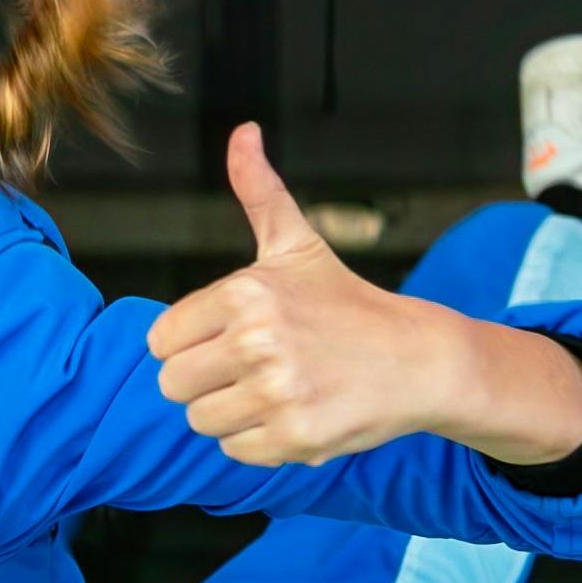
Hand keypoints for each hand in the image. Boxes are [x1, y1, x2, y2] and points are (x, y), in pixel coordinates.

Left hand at [146, 126, 465, 466]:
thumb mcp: (298, 244)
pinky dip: (259, 441)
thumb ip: (259, 191)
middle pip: (173, 385)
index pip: (161, 340)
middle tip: (250, 369)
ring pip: (201, 421)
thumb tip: (244, 131)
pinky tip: (293, 414)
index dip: (190, 343)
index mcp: (245, 293)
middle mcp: (257, 341)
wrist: (420, 360)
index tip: (229, 339)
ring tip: (274, 390)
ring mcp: (277, 392)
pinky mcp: (296, 437)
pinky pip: (235, 451)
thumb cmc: (347, 304)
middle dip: (205, 382)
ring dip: (231, 413)